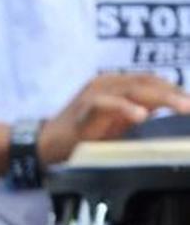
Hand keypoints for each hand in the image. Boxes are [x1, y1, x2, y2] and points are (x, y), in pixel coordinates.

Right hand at [38, 72, 189, 166]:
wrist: (48, 144)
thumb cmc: (82, 136)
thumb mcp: (117, 123)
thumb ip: (138, 113)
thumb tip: (164, 111)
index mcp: (116, 83)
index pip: (152, 80)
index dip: (174, 89)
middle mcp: (107, 82)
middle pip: (147, 81)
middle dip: (175, 93)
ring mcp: (95, 92)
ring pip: (133, 88)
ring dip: (161, 98)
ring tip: (182, 108)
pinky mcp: (84, 107)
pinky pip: (107, 104)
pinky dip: (126, 109)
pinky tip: (141, 116)